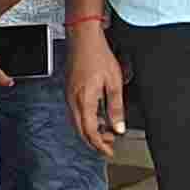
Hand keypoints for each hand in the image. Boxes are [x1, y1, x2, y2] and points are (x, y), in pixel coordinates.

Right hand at [66, 24, 131, 153]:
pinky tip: (98, 116)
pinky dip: (86, 120)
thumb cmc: (98, 55)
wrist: (83, 38)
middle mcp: (73, 100)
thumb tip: (119, 127)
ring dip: (91, 131)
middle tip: (109, 145)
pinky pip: (76, 112)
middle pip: (81, 131)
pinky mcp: (70, 90)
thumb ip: (116, 108)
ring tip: (107, 131)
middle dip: (95, 141)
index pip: (91, 132)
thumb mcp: (114, 83)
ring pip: (77, 123)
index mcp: (84, 101)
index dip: (100, 145)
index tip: (109, 151)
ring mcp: (69, 95)